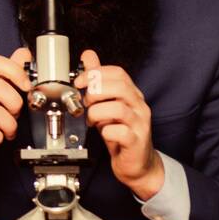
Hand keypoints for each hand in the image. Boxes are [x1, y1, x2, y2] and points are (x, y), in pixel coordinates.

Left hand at [75, 49, 161, 198]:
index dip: (95, 73)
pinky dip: (107, 131)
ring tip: (92, 120)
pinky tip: (104, 133)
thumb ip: (98, 81)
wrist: (136, 163)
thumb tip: (88, 56)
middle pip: (120, 87)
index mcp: (131, 95)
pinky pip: (122, 132)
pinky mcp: (136, 142)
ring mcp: (140, 124)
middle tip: (86, 104)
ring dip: (97, 113)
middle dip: (95, 92)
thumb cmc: (120, 132)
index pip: (118, 73)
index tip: (79, 82)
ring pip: (119, 109)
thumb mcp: (107, 103)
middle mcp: (138, 107)